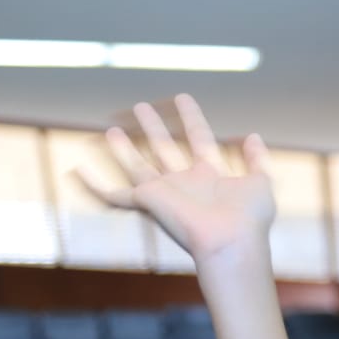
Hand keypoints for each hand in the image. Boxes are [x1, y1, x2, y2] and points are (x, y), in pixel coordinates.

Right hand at [77, 95, 275, 264]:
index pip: (198, 138)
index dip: (191, 118)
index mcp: (210, 176)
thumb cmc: (249, 219)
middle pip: (164, 148)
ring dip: (125, 147)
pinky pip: (113, 195)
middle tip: (141, 106)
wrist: (231, 241)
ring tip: (113, 127)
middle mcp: (184, 183)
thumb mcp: (261, 182)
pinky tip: (76, 170)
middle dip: (154, 127)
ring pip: (137, 165)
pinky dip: (92, 184)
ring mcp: (164, 193)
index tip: (182, 97)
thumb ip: (257, 159)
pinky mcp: (146, 202)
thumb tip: (254, 135)